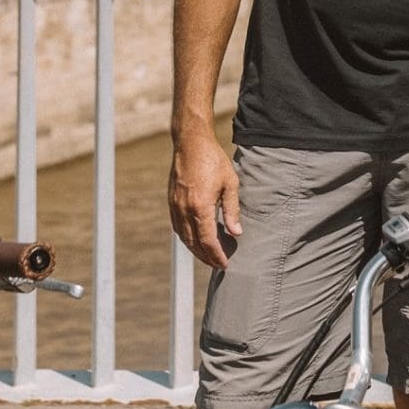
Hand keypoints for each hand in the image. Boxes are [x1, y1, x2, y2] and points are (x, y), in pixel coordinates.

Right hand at [169, 130, 240, 268]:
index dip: (216, 255)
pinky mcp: (172, 201)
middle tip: (218, 265)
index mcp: (200, 207)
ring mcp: (175, 206)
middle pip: (194, 243)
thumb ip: (232, 210)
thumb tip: (236, 233)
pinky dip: (187, 237)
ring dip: (195, 250)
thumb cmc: (214, 160)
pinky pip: (178, 226)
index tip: (225, 264)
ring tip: (208, 256)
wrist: (190, 143)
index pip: (208, 240)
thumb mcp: (231, 183)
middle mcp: (184, 209)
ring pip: (184, 236)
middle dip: (206, 257)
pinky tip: (195, 239)